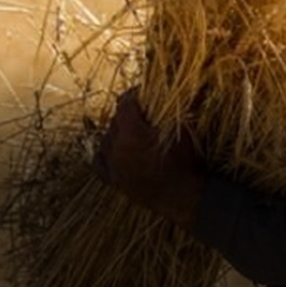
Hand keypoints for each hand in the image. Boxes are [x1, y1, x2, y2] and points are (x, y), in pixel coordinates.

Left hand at [94, 89, 206, 229]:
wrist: (184, 198)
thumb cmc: (185, 162)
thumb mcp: (182, 129)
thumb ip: (173, 108)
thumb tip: (177, 88)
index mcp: (130, 134)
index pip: (125, 103)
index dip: (135, 95)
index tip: (145, 94)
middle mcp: (116, 148)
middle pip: (115, 120)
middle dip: (129, 114)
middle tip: (145, 114)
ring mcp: (112, 166)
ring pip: (106, 139)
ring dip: (118, 132)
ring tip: (134, 131)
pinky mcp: (113, 181)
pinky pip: (99, 162)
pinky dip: (105, 153)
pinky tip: (115, 149)